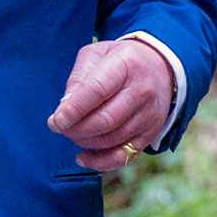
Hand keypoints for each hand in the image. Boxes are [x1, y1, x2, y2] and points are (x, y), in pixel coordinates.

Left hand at [47, 39, 173, 171]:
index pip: (97, 90)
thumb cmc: (119, 60)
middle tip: (59, 127)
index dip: (74, 109)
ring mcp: (149, 115)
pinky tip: (83, 157)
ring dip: (85, 141)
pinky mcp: (150, 134)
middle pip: (106, 119)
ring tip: (71, 133)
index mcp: (125, 65)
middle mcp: (141, 91)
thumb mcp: (96, 54)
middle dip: (76, 129)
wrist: (160, 68)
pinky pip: (124, 156)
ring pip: (113, 138)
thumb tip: (64, 107)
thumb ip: (79, 78)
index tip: (55, 121)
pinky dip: (100, 162)